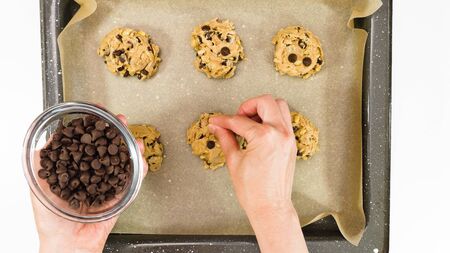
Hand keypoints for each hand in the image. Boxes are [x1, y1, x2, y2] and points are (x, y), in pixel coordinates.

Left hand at [31, 114, 147, 252]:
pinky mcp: (121, 194)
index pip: (86, 139)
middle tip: (119, 120)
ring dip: (131, 145)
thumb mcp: (40, 185)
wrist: (68, 243)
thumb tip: (44, 142)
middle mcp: (94, 171)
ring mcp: (109, 181)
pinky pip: (134, 178)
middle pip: (108, 145)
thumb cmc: (52, 220)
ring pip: (124, 158)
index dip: (92, 124)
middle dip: (116, 130)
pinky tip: (140, 158)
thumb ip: (41, 163)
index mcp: (77, 167)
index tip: (96, 111)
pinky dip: (140, 167)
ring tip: (133, 137)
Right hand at [209, 95, 307, 252]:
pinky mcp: (291, 144)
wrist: (270, 206)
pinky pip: (284, 120)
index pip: (240, 121)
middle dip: (248, 106)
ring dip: (263, 109)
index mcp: (265, 137)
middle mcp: (280, 133)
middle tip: (237, 117)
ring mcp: (289, 138)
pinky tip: (259, 131)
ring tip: (249, 122)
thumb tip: (217, 127)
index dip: (224, 120)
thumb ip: (226, 138)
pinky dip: (272, 119)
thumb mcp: (234, 161)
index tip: (216, 121)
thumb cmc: (254, 190)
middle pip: (265, 102)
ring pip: (280, 106)